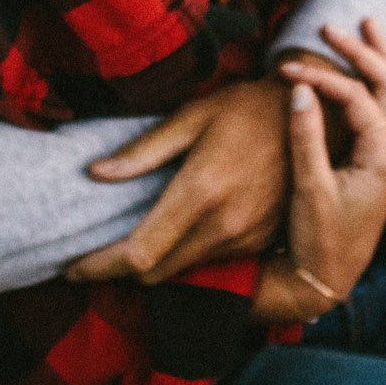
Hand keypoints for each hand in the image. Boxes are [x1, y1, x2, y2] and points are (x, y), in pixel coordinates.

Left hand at [65, 77, 292, 283]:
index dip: (99, 267)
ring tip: (120, 248)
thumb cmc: (247, 109)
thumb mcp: (193, 117)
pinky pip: (206, 261)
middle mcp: (222, 227)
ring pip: (180, 271)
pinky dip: (180, 257)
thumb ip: (144, 151)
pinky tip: (167, 236)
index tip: (70, 267)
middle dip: (115, 273)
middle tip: (88, 260)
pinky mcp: (258, 243)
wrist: (315, 118)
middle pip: (154, 274)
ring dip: (149, 267)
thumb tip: (96, 173)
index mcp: (200, 194)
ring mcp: (244, 240)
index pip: (138, 254)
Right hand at [251, 45, 385, 322]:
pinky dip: (378, 83)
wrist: (330, 278)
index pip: (354, 96)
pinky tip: (373, 71)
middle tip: (331, 28)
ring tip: (368, 27)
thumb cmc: (319, 239)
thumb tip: (300, 87)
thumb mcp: (309, 189)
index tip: (284, 71)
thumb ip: (306, 136)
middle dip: (361, 50)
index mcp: (384, 154)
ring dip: (379, 59)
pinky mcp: (379, 161)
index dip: (320, 77)